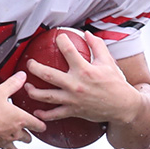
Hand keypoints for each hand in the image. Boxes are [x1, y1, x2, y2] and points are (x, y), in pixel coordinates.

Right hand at [0, 71, 42, 148]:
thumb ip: (12, 84)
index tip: (42, 126)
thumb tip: (21, 77)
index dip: (41, 125)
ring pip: (14, 148)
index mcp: (20, 120)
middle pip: (27, 138)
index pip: (37, 125)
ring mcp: (3, 142)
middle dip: (28, 137)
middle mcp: (14, 133)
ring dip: (15, 148)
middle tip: (28, 136)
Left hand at [23, 32, 140, 124]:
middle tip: (29, 64)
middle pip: (48, 74)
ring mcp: (73, 99)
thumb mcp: (108, 62)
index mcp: (85, 70)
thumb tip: (87, 33)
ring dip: (33, 92)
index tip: (58, 37)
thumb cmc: (116, 83)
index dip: (61, 41)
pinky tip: (36, 111)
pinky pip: (55, 114)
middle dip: (35, 68)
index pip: (68, 50)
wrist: (123, 106)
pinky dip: (44, 114)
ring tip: (27, 87)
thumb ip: (97, 46)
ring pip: (47, 96)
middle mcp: (76, 84)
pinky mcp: (73, 111)